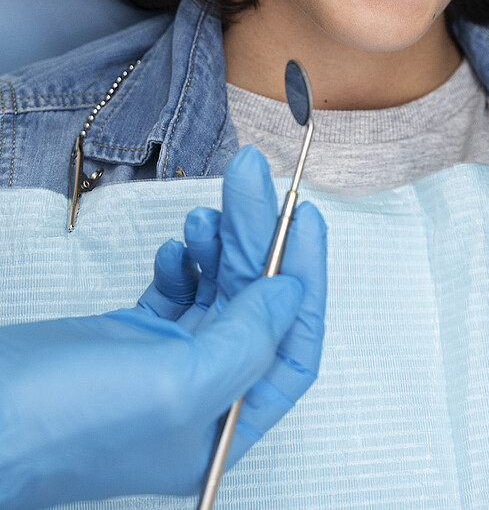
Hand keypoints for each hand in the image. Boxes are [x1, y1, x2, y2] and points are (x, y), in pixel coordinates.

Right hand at [0, 146, 326, 509]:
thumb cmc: (66, 420)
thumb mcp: (177, 383)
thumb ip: (248, 340)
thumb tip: (291, 294)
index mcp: (222, 429)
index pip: (291, 349)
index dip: (304, 280)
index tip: (303, 218)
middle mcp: (200, 401)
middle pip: (252, 307)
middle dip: (257, 237)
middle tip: (253, 176)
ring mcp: (163, 369)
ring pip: (217, 292)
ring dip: (221, 243)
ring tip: (207, 211)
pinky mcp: (128, 342)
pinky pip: (177, 292)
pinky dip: (183, 262)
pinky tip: (176, 246)